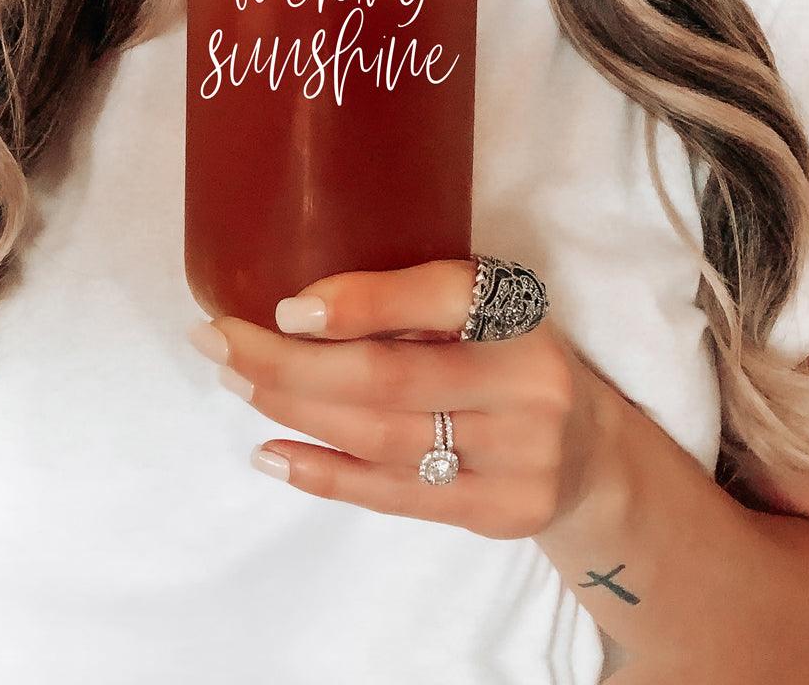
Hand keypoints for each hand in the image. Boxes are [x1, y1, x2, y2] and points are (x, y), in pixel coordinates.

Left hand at [186, 258, 608, 539]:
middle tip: (218, 342)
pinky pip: (394, 495)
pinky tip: (271, 454)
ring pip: (381, 438)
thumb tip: (295, 309)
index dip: (360, 304)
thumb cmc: (509, 356)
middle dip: (289, 363)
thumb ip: (414, 303)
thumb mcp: (483, 307)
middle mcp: (526, 381)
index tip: (284, 309)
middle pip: (388, 378)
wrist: (591, 450)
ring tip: (236, 384)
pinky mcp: (499, 511)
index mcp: (519, 310)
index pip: (439, 297)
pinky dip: (324, 475)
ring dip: (294, 412)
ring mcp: (518, 455)